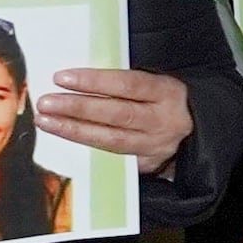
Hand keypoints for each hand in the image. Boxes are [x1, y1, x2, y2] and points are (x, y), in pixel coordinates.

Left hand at [36, 68, 194, 174]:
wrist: (195, 129)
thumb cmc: (165, 100)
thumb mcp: (154, 83)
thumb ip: (123, 82)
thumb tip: (77, 80)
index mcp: (167, 92)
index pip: (127, 84)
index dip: (94, 81)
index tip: (62, 78)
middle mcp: (164, 120)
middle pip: (117, 114)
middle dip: (77, 108)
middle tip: (47, 102)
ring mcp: (156, 145)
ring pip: (112, 140)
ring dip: (74, 130)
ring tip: (46, 121)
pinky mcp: (148, 164)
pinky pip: (113, 157)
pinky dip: (86, 147)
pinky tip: (65, 139)